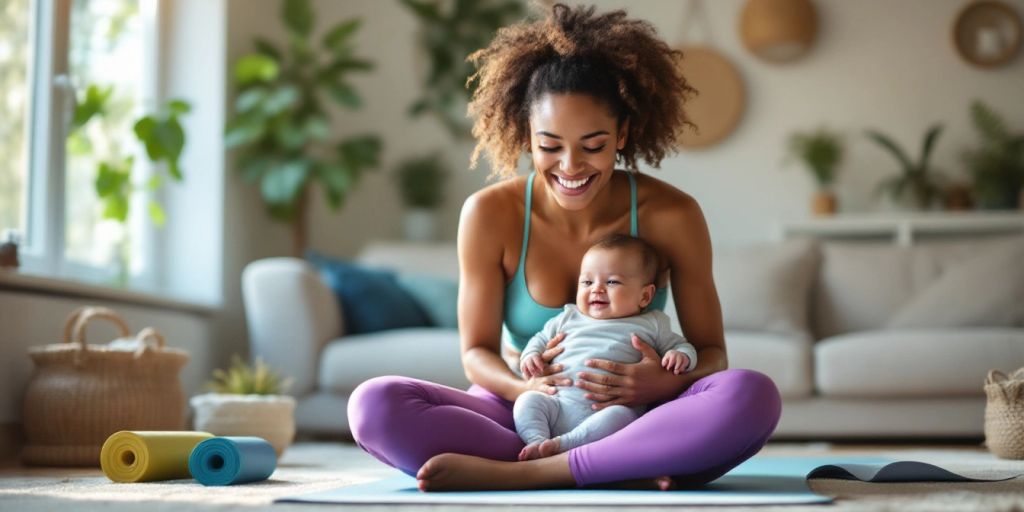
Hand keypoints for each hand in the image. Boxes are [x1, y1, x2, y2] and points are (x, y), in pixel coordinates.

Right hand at [521, 333, 570, 394]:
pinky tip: (555, 391)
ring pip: (548, 372)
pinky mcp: (539, 387)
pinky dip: (549, 390)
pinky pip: (544, 388)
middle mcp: (540, 366)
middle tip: (563, 347)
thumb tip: (564, 336)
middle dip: (554, 351)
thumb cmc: (541, 373)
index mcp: (543, 359)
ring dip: (556, 372)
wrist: (526, 388)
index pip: (549, 347)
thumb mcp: (546, 363)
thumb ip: (554, 353)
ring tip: (566, 375)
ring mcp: (539, 376)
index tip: (564, 334)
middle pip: (546, 356)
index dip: (556, 340)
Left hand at [575, 334, 692, 409]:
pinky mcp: (630, 402)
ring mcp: (629, 394)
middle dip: (590, 378)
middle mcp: (629, 383)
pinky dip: (602, 405)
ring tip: (580, 387)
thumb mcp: (651, 355)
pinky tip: (591, 404)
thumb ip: (641, 345)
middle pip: (605, 381)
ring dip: (592, 390)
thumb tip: (632, 334)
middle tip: (577, 376)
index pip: (611, 367)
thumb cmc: (659, 369)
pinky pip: (614, 404)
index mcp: (632, 370)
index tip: (586, 362)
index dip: (598, 364)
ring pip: (607, 393)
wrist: (669, 386)